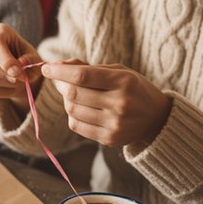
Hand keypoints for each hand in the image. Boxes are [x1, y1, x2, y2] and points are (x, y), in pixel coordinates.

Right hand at [0, 23, 42, 108]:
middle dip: (6, 76)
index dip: (6, 61)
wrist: (18, 70)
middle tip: (21, 80)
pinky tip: (6, 88)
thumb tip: (20, 65)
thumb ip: (31, 61)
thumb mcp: (34, 58)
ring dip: (4, 85)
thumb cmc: (26, 60)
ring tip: (16, 83)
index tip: (19, 73)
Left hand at [41, 61, 172, 146]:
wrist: (157, 119)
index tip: (46, 67)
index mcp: (124, 82)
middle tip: (59, 80)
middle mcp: (120, 104)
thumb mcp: (118, 72)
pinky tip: (82, 109)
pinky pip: (76, 125)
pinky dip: (73, 115)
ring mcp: (114, 124)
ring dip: (67, 100)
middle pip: (73, 94)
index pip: (82, 76)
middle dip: (60, 85)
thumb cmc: (133, 89)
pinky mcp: (109, 139)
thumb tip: (57, 65)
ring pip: (72, 111)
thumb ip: (88, 68)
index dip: (59, 71)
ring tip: (75, 94)